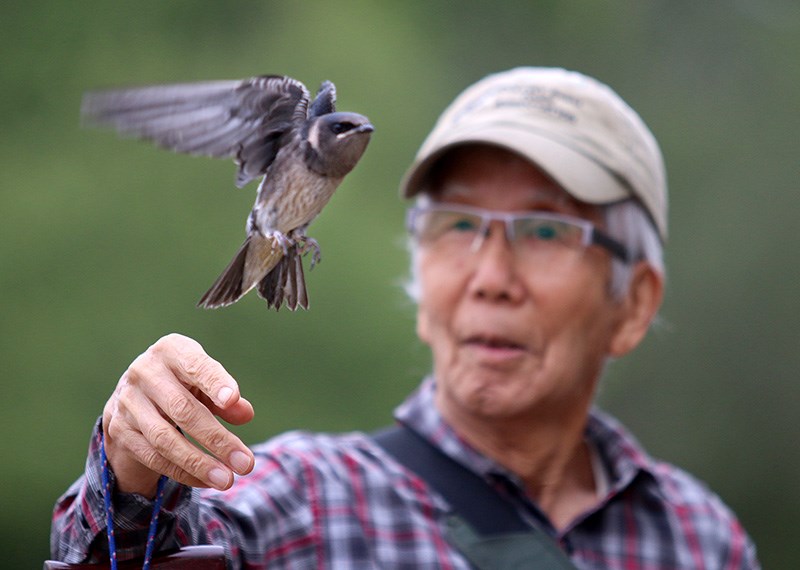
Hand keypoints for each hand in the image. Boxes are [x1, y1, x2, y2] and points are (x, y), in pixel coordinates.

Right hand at [102, 333, 254, 496]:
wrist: (133, 394)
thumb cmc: (182, 382)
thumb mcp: (205, 382)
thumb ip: (225, 398)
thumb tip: (245, 414)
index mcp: (171, 351)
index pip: (195, 365)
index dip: (214, 382)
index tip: (233, 399)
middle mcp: (144, 373)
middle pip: (182, 409)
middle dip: (217, 439)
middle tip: (246, 463)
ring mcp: (128, 403)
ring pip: (164, 439)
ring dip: (199, 463)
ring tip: (228, 480)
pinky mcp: (120, 430)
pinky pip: (154, 457)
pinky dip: (183, 472)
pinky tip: (207, 482)